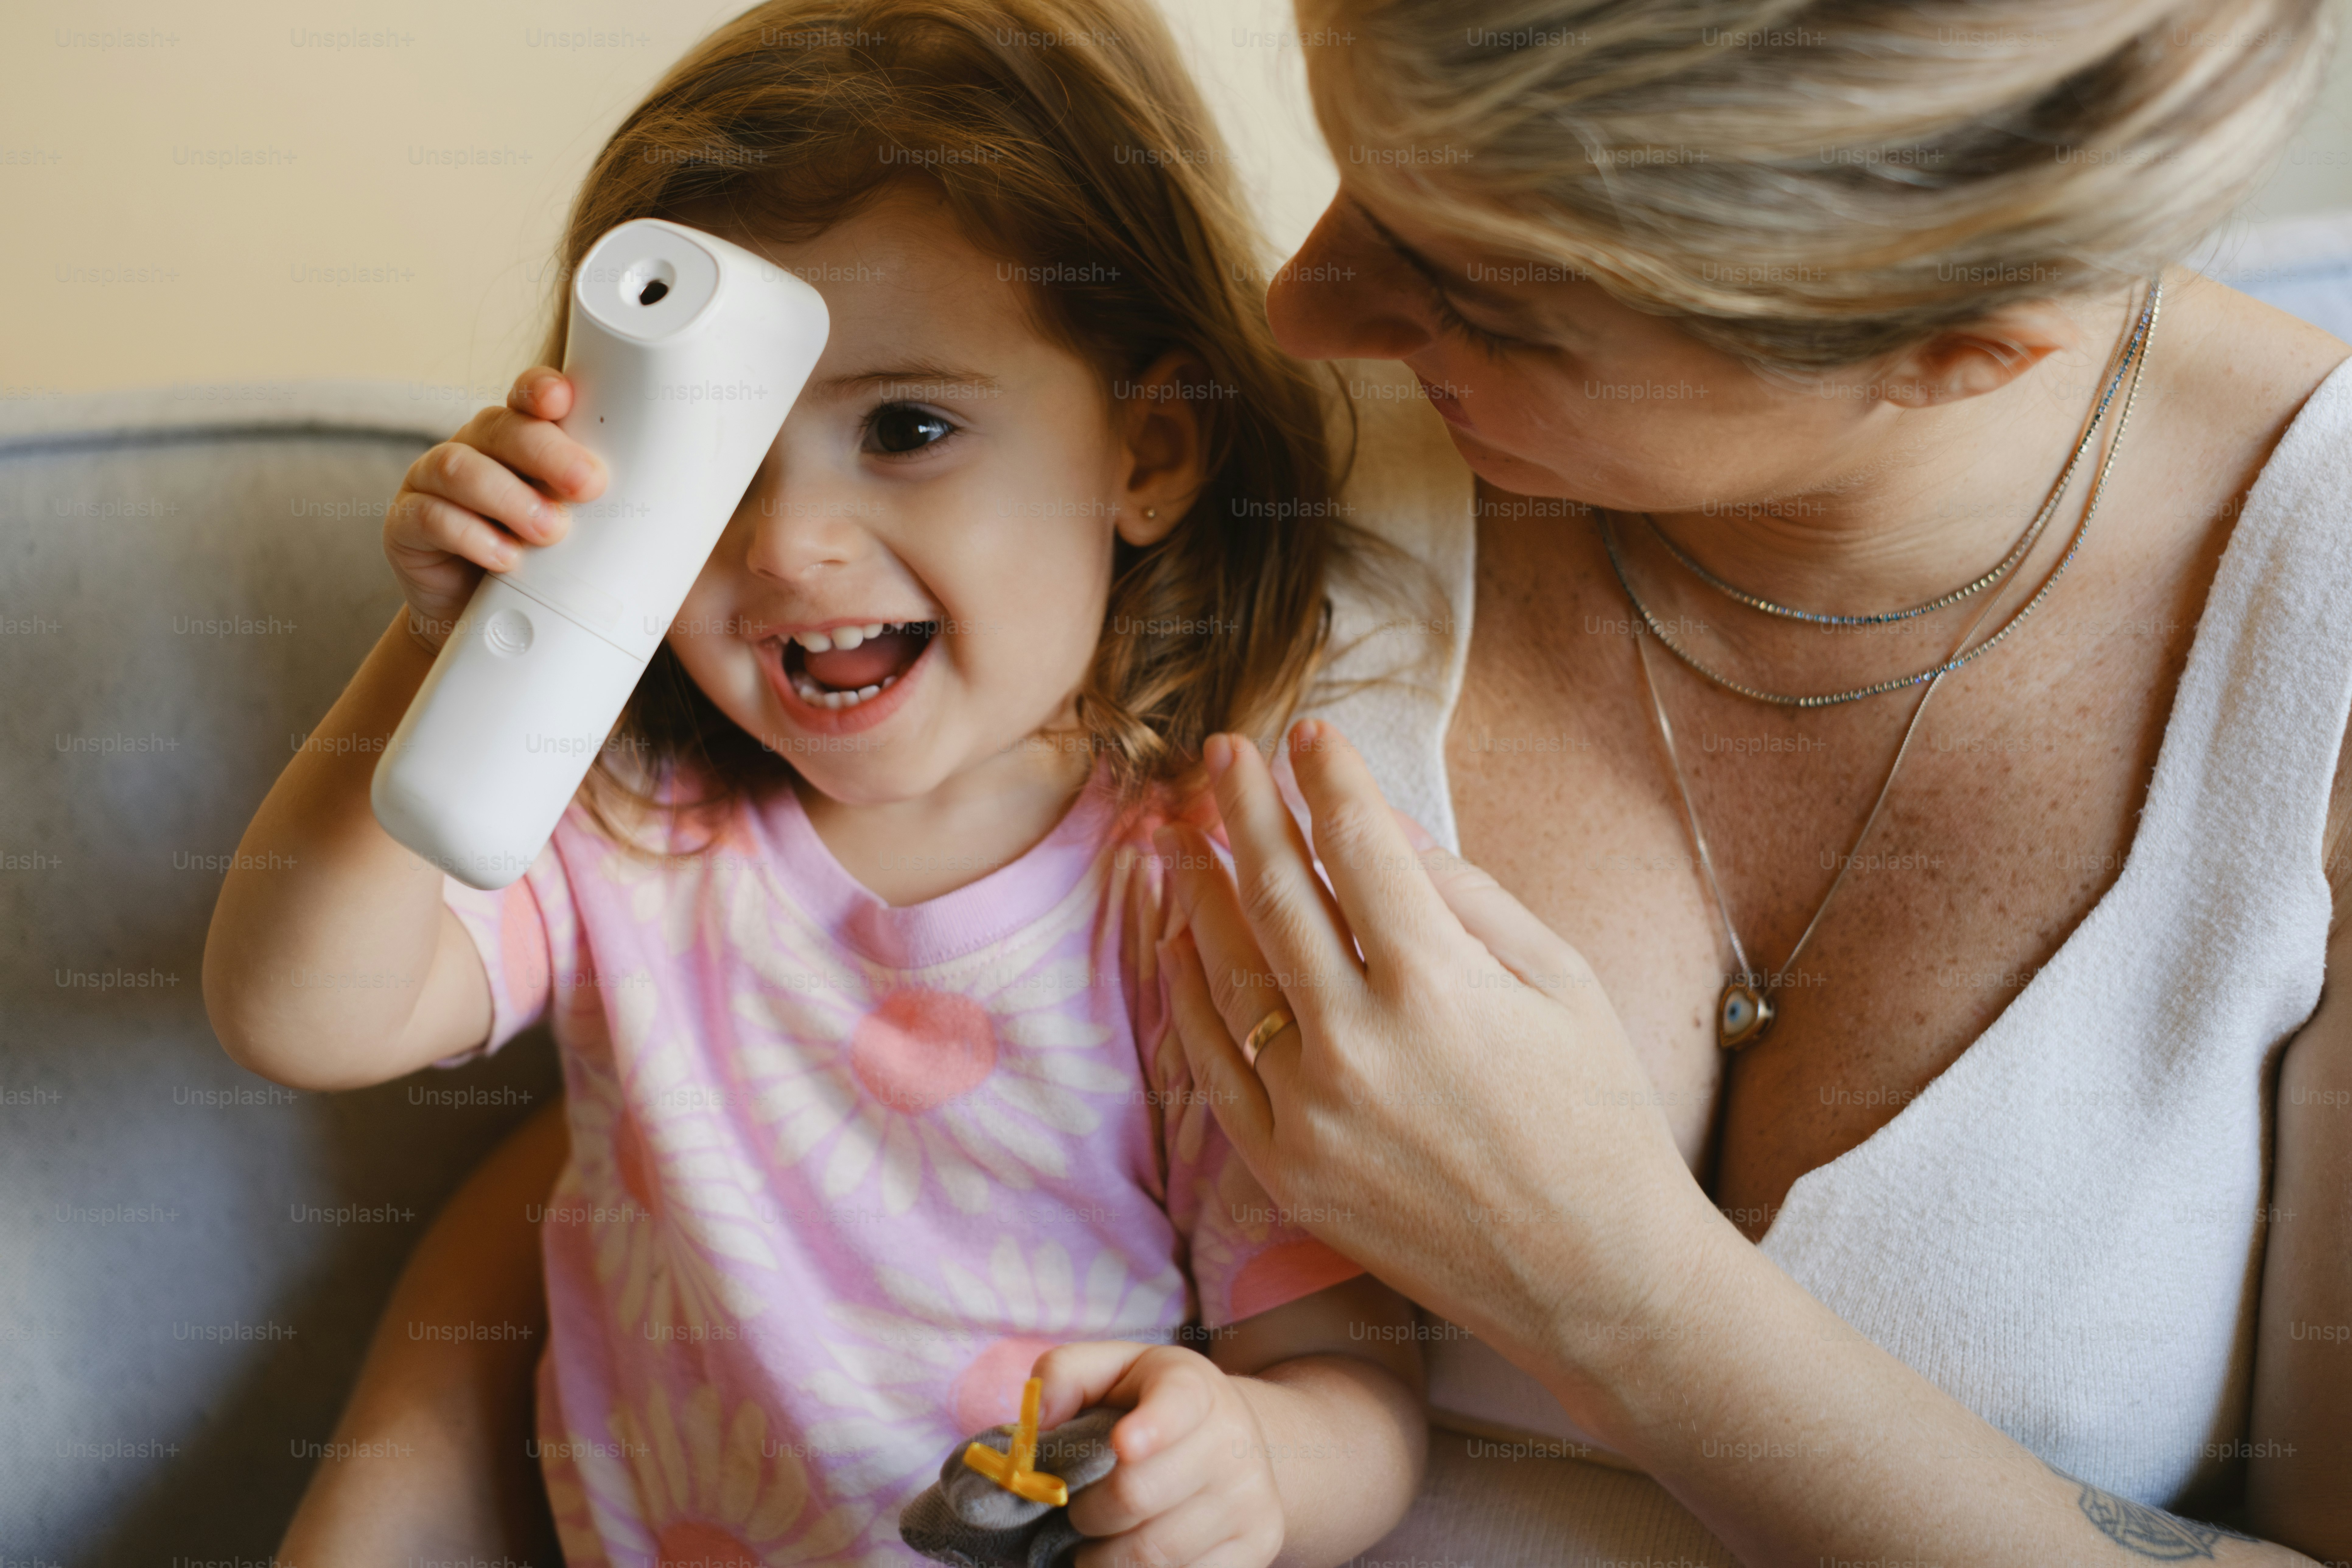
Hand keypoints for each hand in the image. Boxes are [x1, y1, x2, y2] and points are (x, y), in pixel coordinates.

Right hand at [384, 368, 605, 654]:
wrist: (480, 621)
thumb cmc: (540, 569)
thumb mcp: (577, 535)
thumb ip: (602, 512)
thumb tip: (675, 516)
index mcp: (518, 439)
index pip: (528, 398)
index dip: (542, 390)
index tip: (566, 400)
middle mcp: (474, 448)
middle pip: (502, 428)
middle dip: (547, 453)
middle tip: (589, 485)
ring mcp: (431, 482)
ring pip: (461, 468)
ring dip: (510, 498)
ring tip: (550, 531)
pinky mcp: (405, 525)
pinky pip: (430, 517)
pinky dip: (471, 536)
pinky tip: (504, 558)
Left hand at [1032, 1340, 1284, 1567]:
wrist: (1237, 1441)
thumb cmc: (1151, 1407)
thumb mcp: (1111, 1371)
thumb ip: (1065, 1376)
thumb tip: (1038, 1420)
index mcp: (1195, 1388)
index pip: (1177, 1404)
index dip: (1151, 1427)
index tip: (1123, 1444)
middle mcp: (1234, 1442)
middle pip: (1137, 1496)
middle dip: (1087, 1514)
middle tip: (1078, 1512)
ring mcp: (1253, 1499)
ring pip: (1156, 1555)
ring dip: (1106, 1559)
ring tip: (1098, 1542)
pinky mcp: (1261, 1547)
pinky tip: (1131, 1560)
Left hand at [1153, 721, 1727, 1431]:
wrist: (1595, 1276)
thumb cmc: (1598, 1119)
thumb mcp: (1559, 982)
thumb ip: (1466, 896)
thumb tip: (1383, 824)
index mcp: (1437, 983)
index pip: (1358, 844)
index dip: (1329, 778)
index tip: (1308, 735)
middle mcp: (1359, 1041)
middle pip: (1275, 891)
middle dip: (1243, 809)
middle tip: (1219, 754)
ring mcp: (1311, 1110)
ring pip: (1228, 970)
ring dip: (1199, 888)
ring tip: (1183, 832)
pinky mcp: (1286, 1169)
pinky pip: (1213, 1061)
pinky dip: (1190, 991)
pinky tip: (1180, 938)